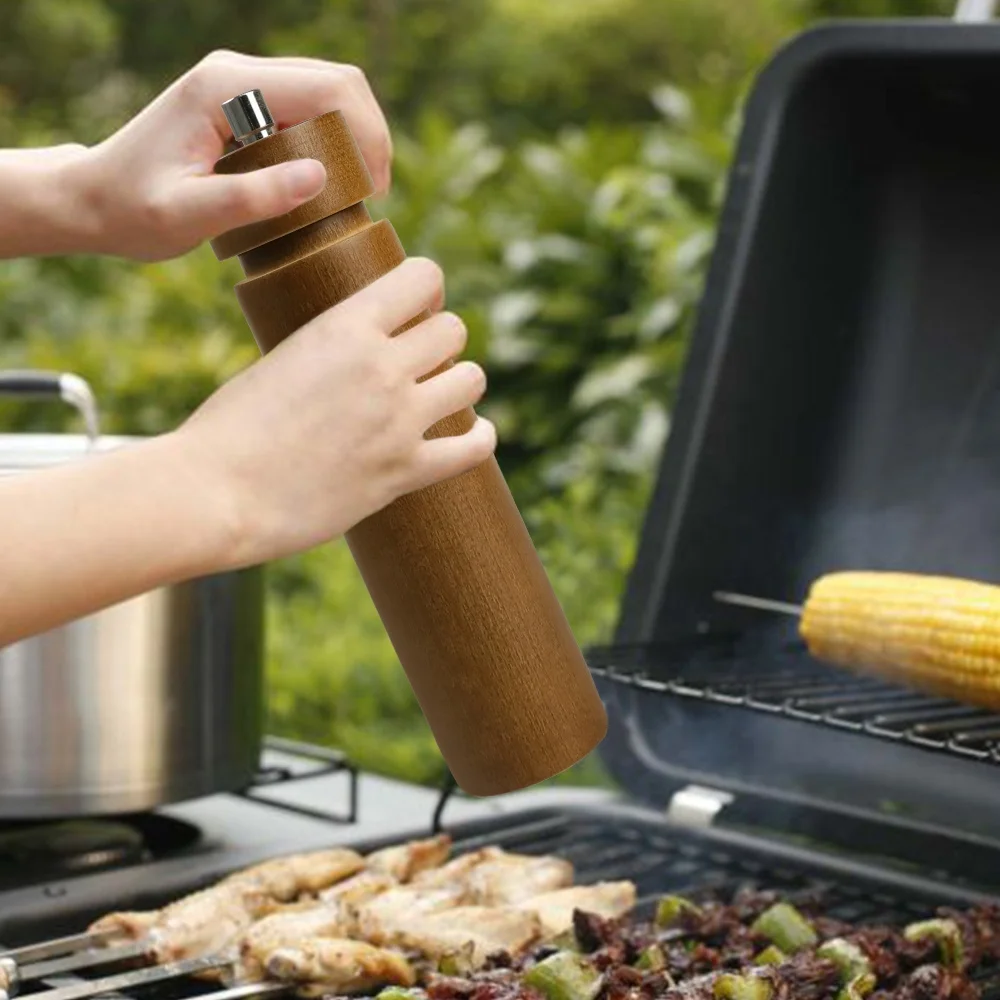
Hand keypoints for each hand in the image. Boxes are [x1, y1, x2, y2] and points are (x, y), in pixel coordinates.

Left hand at [74, 49, 391, 260]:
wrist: (92, 199)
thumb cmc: (133, 212)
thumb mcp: (189, 215)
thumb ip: (253, 197)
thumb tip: (320, 176)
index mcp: (227, 88)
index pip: (326, 89)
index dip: (366, 135)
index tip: (372, 192)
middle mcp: (237, 72)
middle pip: (337, 80)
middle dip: (368, 134)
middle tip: (372, 194)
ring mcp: (241, 84)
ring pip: (328, 90)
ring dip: (354, 136)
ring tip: (355, 191)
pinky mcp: (243, 103)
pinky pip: (308, 107)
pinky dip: (332, 140)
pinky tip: (328, 181)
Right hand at [172, 258, 496, 568]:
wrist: (214, 493)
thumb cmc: (229, 428)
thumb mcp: (282, 359)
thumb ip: (332, 348)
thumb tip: (360, 348)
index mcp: (345, 326)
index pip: (425, 277)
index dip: (427, 290)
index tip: (417, 308)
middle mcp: (382, 366)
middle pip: (454, 330)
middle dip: (440, 341)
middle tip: (421, 360)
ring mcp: (399, 421)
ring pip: (473, 379)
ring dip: (460, 383)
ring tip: (441, 395)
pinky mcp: (404, 472)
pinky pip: (475, 447)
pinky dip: (480, 437)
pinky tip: (474, 433)